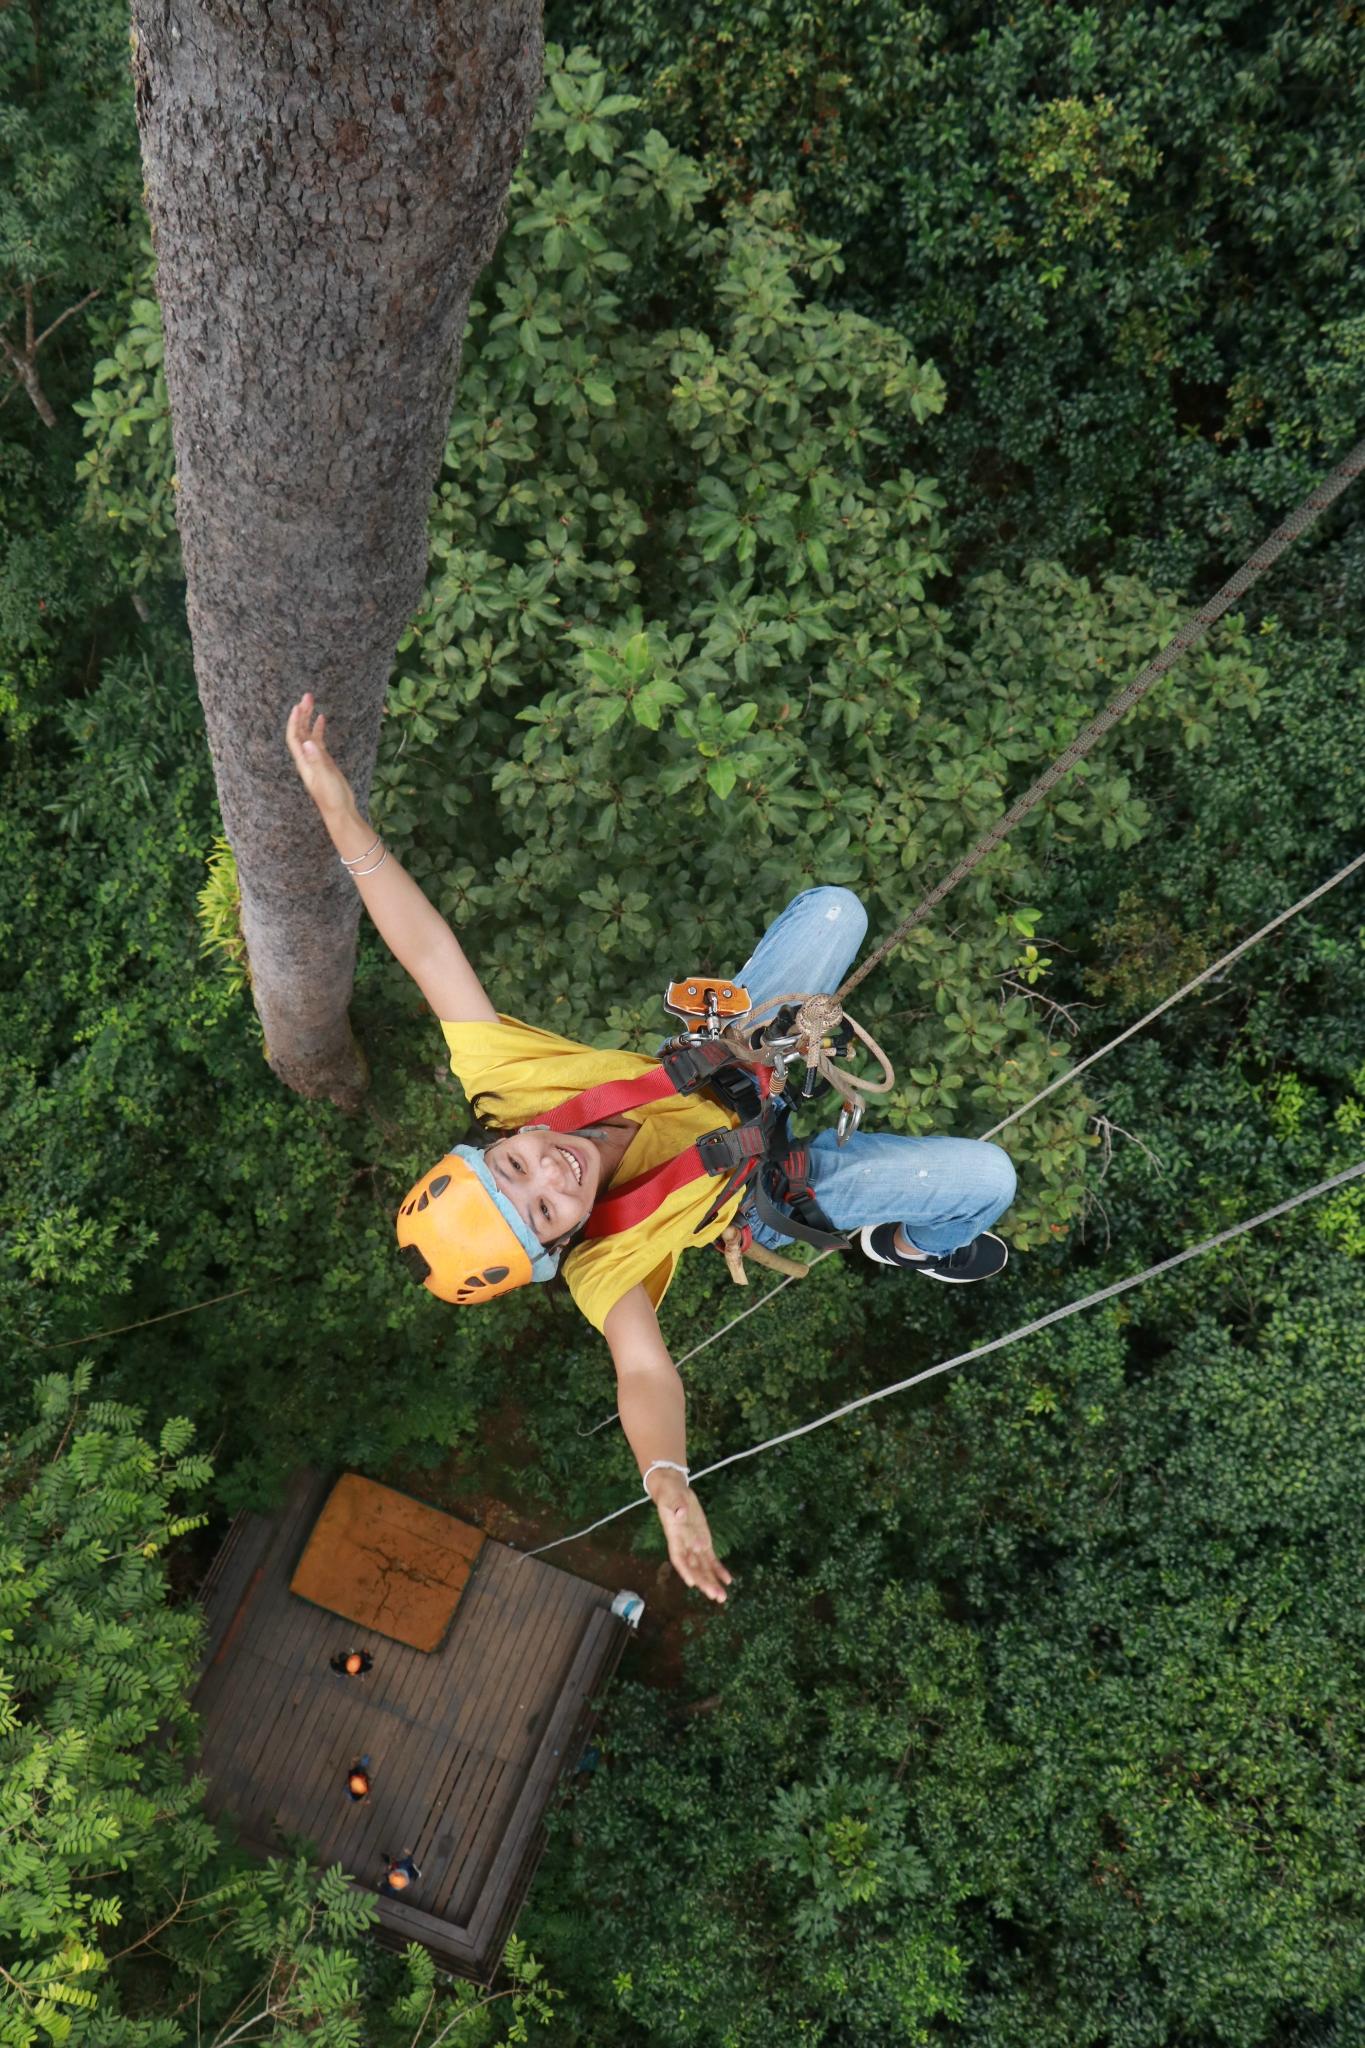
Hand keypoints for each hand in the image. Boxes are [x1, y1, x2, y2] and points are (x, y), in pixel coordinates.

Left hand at [285, 693, 356, 818]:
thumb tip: (308, 742)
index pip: (294, 737)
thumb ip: (316, 760)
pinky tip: (322, 719)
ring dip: (309, 718)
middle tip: (307, 696)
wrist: (340, 810)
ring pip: (309, 734)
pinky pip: (319, 741)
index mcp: (304, 762)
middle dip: (302, 714)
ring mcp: (315, 760)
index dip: (294, 722)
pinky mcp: (324, 762)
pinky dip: (318, 729)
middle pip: (300, 732)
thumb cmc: (331, 797)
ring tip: (312, 702)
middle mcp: (306, 759)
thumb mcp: (324, 778)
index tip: (298, 706)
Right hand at [649, 1477, 732, 1603]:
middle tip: (715, 1596)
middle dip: (704, 1582)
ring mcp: (695, 1544)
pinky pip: (711, 1558)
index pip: (678, 1557)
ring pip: (703, 1567)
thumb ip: (676, 1506)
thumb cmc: (669, 1494)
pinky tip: (728, 1580)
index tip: (692, 1583)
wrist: (675, 1491)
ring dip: (712, 1582)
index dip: (684, 1570)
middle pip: (694, 1567)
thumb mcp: (670, 1496)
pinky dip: (719, 1569)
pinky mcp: (704, 1540)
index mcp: (674, 1536)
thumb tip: (681, 1513)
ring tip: (722, 1597)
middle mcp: (684, 1545)